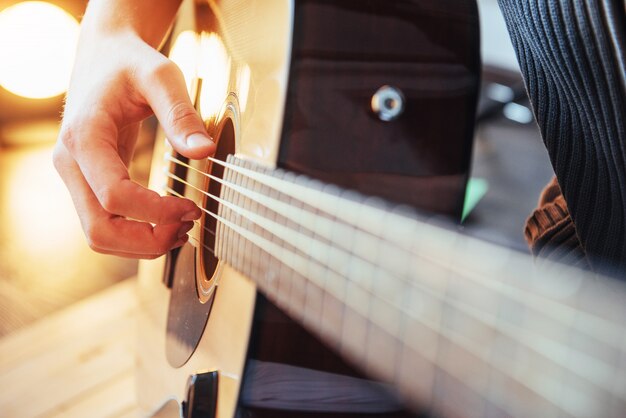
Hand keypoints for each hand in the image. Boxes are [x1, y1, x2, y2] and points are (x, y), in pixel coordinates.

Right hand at [53, 30, 214, 258]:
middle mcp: (70, 162)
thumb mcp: (161, 76)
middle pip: (99, 230)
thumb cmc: (131, 62)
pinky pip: (105, 223)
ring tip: (182, 229)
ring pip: (98, 235)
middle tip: (187, 227)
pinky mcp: (87, 182)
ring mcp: (75, 176)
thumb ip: (181, 114)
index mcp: (84, 137)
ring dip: (141, 244)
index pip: (114, 196)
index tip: (193, 207)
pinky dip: (135, 234)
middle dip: (147, 240)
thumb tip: (205, 152)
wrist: (105, 54)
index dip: (157, 212)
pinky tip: (167, 224)